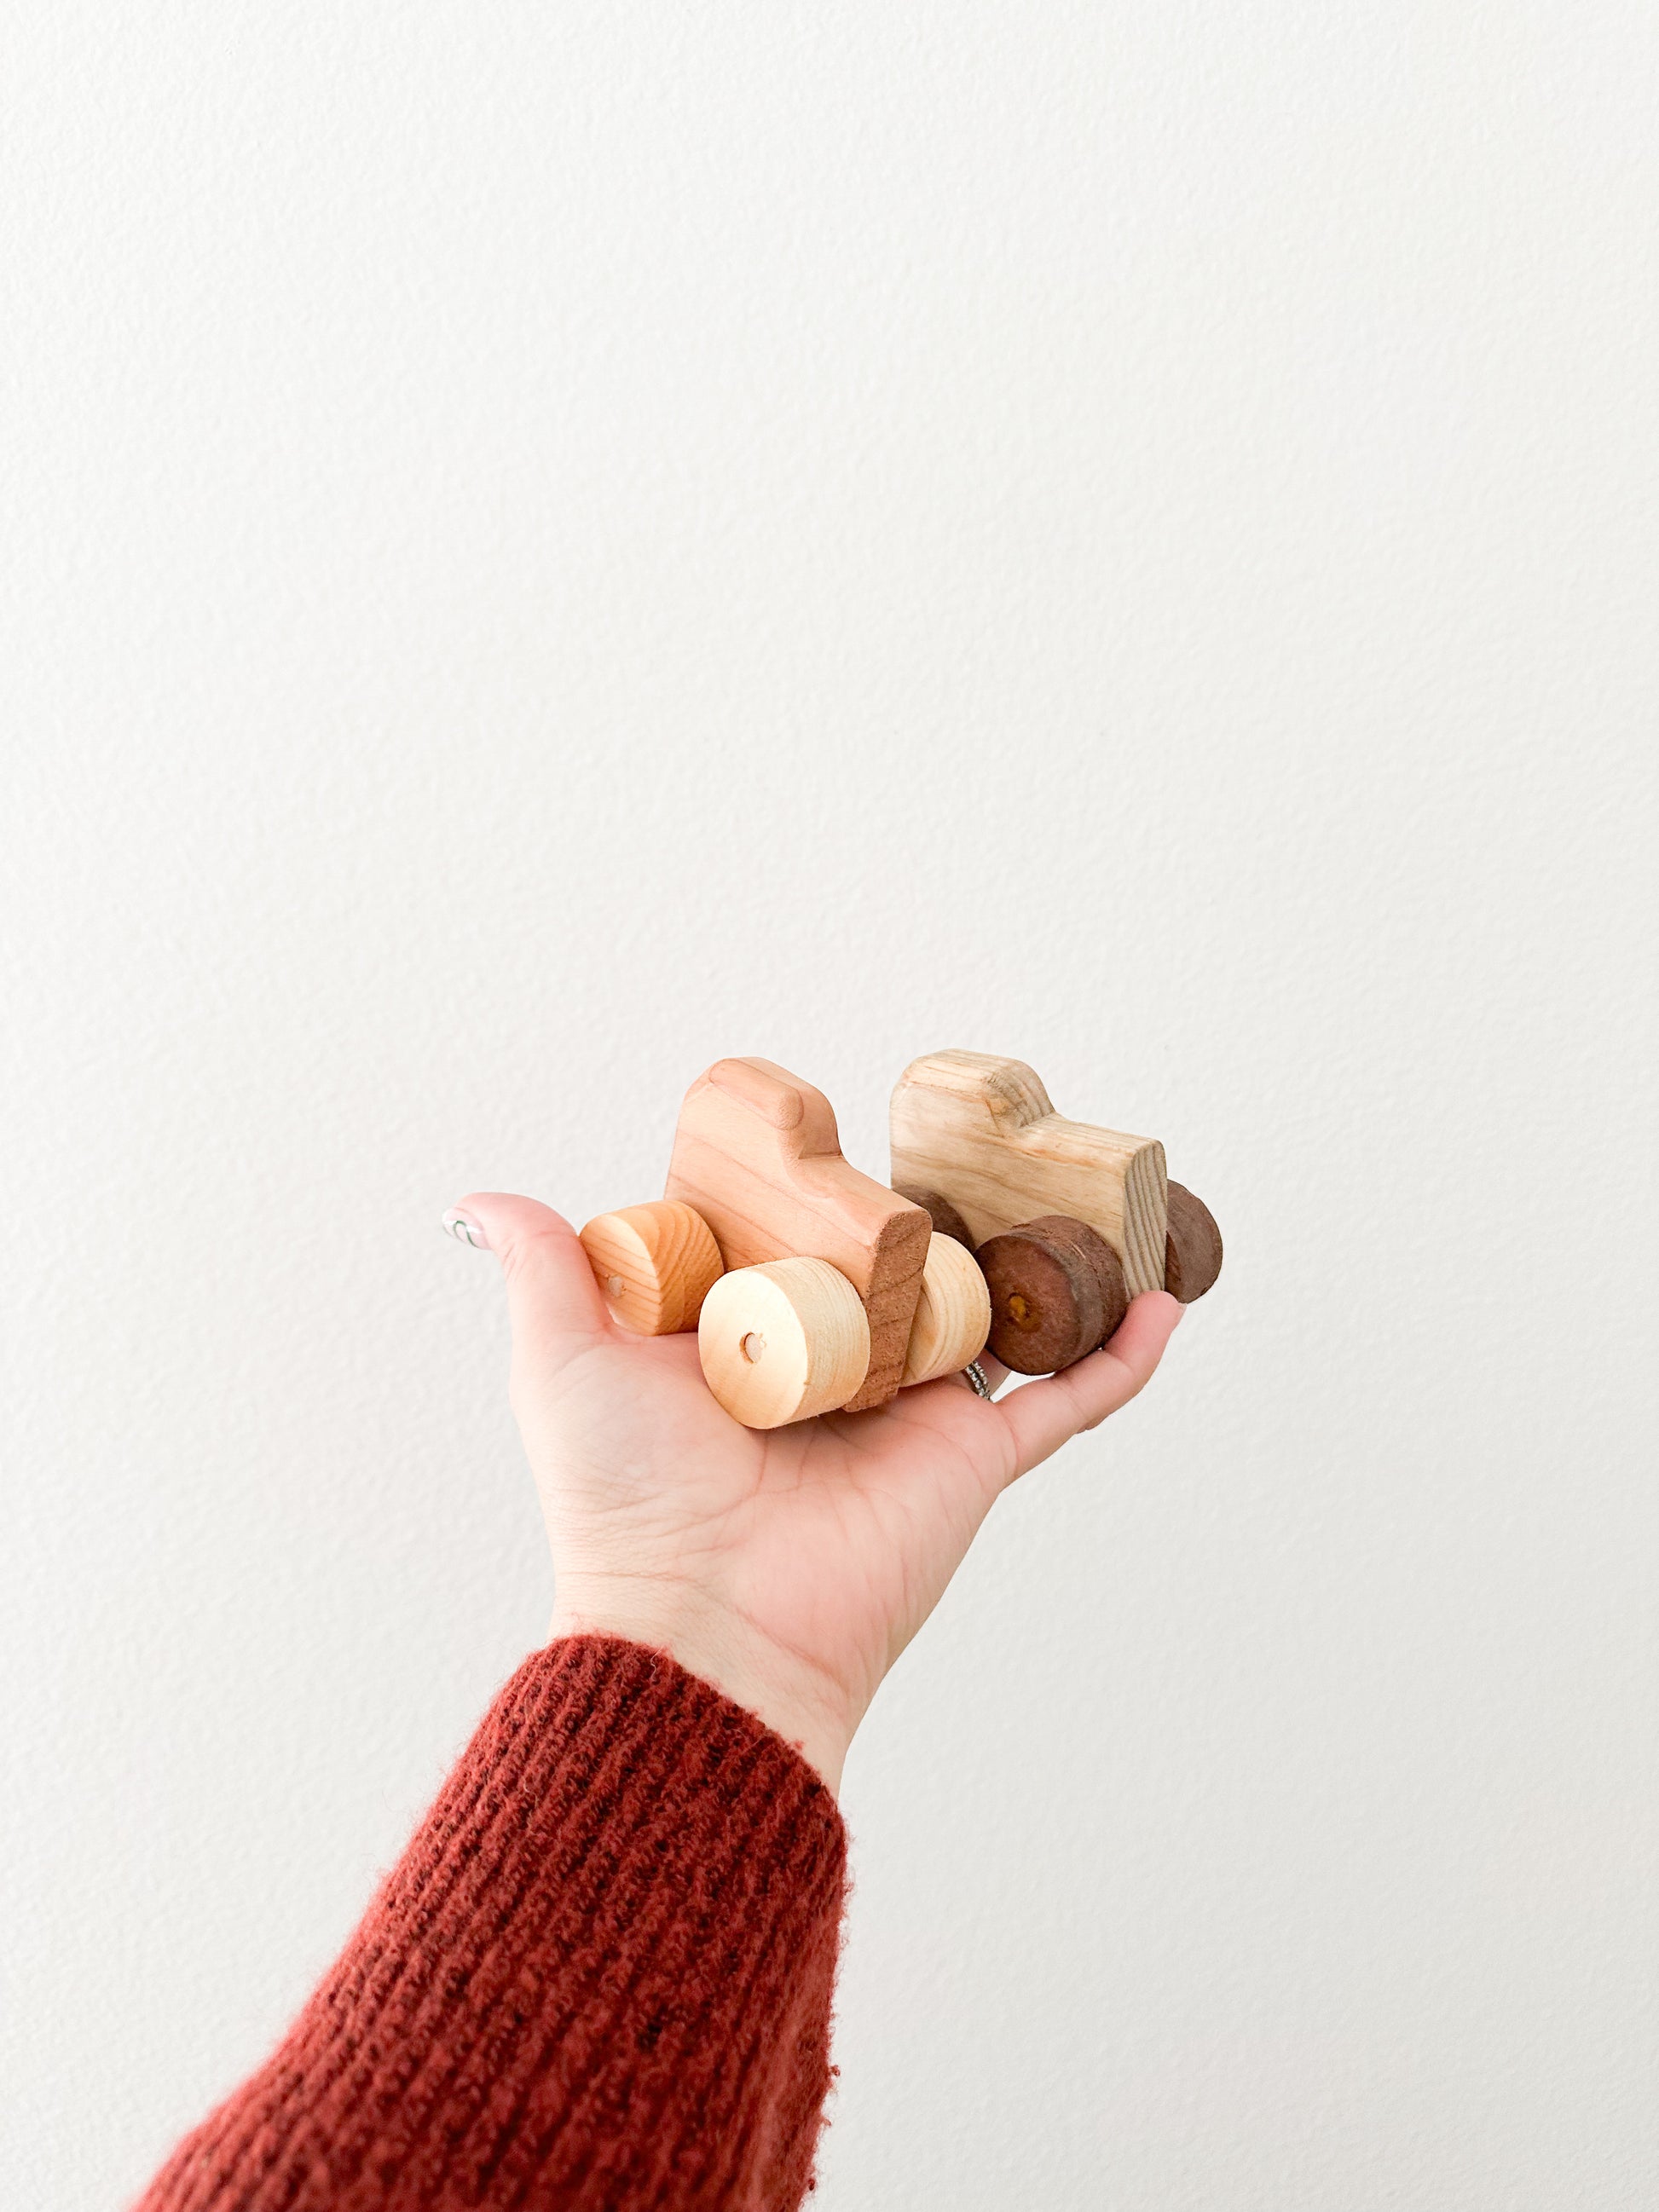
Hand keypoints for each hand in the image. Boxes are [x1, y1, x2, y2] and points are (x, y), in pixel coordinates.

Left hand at [448, 1194, 1184, 1793]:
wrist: (707, 1623)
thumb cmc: (627, 1498)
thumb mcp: (567, 1363)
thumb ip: (546, 1271)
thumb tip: (481, 1197)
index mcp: (753, 1343)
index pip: (797, 1244)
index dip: (817, 1184)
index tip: (834, 1118)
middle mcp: (839, 1371)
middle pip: (908, 1270)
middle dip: (942, 1208)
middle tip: (975, 1130)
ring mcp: (913, 1412)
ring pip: (997, 1316)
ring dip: (1047, 1260)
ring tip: (1086, 1190)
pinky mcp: (973, 1457)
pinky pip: (1066, 1401)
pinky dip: (1120, 1356)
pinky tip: (1163, 1301)